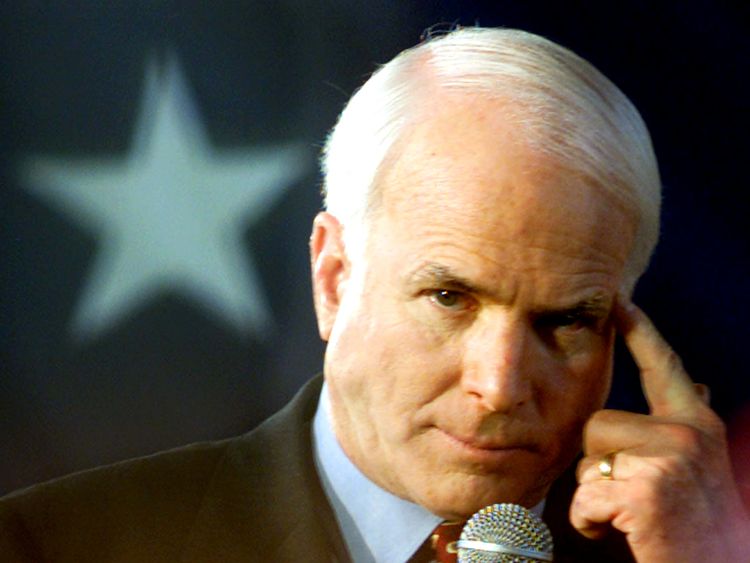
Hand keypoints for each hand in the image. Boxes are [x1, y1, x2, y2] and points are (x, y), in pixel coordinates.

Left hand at [570, 298, 749, 561]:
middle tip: (633, 496)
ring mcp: (670, 460)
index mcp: (699, 425)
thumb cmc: (696, 525)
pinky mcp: (647, 491)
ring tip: (631, 516)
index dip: (639, 329)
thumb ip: (687, 427)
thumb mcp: (702, 467)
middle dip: (600, 464)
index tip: (617, 298)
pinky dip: (589, 521)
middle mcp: (689, 434)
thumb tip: (699, 384)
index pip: (662, 365)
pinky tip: (623, 533)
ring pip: (587, 460)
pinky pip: (585, 497)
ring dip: (595, 494)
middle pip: (598, 423)